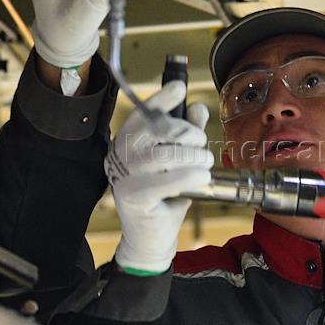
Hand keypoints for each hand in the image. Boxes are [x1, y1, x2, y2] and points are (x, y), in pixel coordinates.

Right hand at [104, 82, 213, 273]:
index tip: (179, 87)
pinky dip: (190, 176)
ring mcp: (124, 176)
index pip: (142, 114)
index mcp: (127, 142)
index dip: (160, 99)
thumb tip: (197, 108)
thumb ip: (186, 134)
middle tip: (202, 147)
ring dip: (194, 157)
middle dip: (189, 133)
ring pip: (165, 154)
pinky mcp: (134, 197)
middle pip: (157, 130)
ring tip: (205, 164)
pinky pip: (168, 180)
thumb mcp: (176, 161)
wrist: (151, 237)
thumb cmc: (164, 196)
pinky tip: (201, 178)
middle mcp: (120, 155)